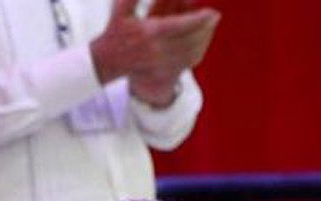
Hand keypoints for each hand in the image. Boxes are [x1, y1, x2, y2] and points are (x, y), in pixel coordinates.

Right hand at [90, 0, 219, 86]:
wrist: (106, 61)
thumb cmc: (116, 31)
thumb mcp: (122, 8)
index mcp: (148, 32)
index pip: (180, 26)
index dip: (199, 19)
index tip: (211, 12)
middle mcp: (155, 50)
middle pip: (189, 40)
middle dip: (206, 28)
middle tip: (214, 17)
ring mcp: (159, 64)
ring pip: (190, 53)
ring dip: (204, 40)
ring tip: (209, 27)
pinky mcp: (161, 72)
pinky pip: (186, 64)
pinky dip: (197, 52)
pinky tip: (202, 42)